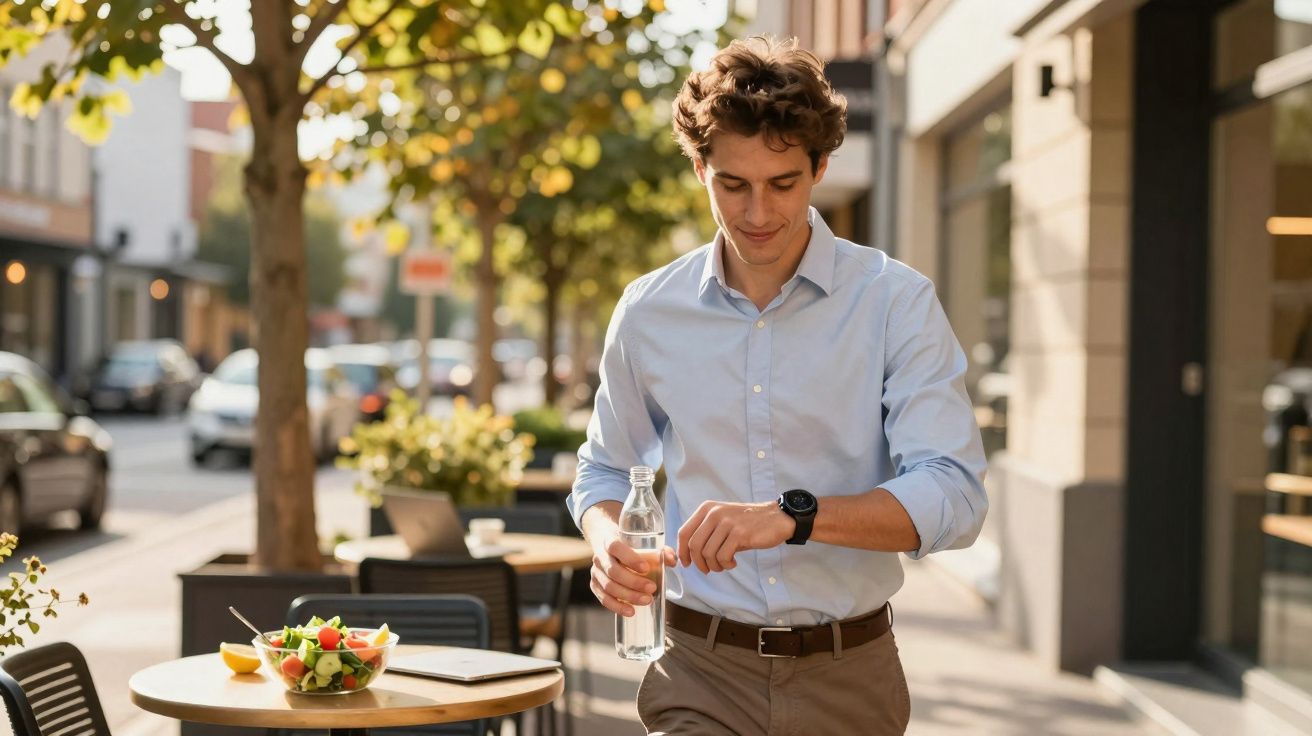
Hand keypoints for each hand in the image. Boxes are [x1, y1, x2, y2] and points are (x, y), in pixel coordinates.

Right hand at [587, 526, 676, 617]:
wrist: (607, 546)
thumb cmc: (628, 545)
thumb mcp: (642, 542)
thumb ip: (660, 551)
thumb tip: (672, 561)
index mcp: (609, 540)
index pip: (615, 547)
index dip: (630, 558)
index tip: (646, 568)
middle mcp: (599, 556)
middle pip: (613, 571)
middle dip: (634, 582)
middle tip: (652, 588)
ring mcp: (596, 572)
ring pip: (609, 587)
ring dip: (628, 596)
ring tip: (647, 600)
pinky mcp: (595, 585)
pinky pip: (604, 599)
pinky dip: (617, 606)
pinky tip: (631, 611)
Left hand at [677, 500, 795, 573]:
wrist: (776, 518)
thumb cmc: (747, 523)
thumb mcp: (722, 521)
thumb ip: (706, 532)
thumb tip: (688, 555)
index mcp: (707, 509)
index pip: (684, 532)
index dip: (682, 551)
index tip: (686, 563)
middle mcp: (714, 513)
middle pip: (694, 545)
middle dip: (699, 563)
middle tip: (708, 569)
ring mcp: (727, 523)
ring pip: (708, 553)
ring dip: (715, 565)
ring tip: (724, 565)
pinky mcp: (739, 533)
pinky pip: (723, 556)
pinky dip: (726, 564)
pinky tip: (733, 562)